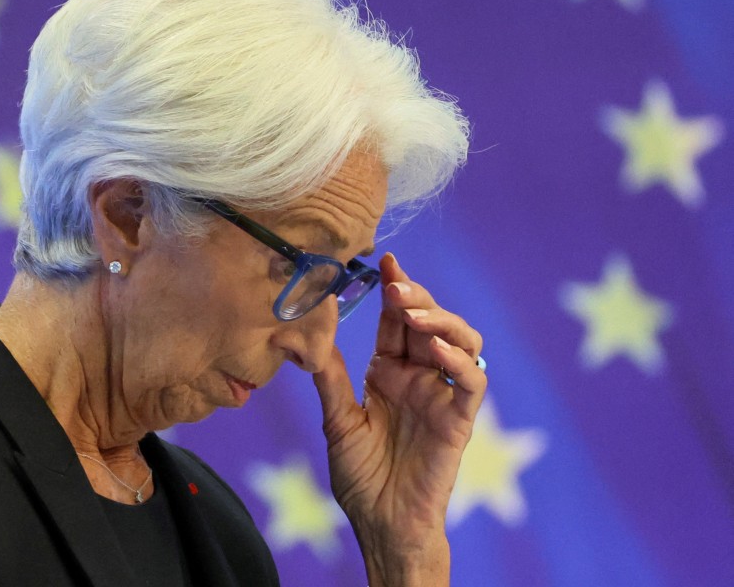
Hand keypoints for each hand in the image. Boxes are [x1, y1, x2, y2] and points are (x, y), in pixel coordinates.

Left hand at [312, 252, 485, 584]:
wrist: (381, 523)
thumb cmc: (361, 476)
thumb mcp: (338, 420)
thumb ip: (332, 378)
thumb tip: (313, 331)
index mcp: (390, 371)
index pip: (395, 320)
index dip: (393, 289)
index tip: (383, 260)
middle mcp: (419, 376)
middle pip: (428, 320)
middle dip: (414, 295)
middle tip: (393, 281)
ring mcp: (442, 394)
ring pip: (460, 339)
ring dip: (440, 318)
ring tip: (412, 310)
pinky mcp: (460, 418)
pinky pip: (472, 380)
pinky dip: (460, 359)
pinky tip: (436, 348)